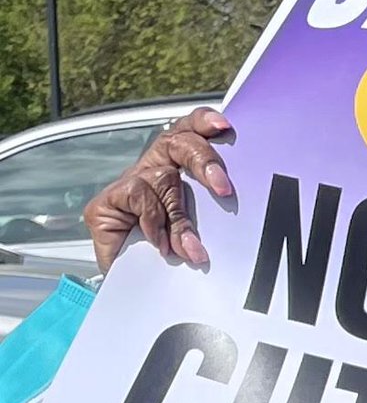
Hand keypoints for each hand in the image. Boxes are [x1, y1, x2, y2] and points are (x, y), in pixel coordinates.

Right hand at [83, 108, 234, 272]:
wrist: (131, 280)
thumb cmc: (169, 247)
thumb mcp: (194, 227)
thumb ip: (205, 214)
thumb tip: (222, 215)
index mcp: (178, 163)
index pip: (190, 130)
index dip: (204, 122)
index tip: (223, 126)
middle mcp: (153, 166)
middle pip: (179, 142)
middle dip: (204, 161)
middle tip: (223, 188)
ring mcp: (129, 182)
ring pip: (162, 176)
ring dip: (179, 213)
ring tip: (189, 245)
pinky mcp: (106, 201)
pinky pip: (138, 195)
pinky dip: (153, 221)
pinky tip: (159, 242)